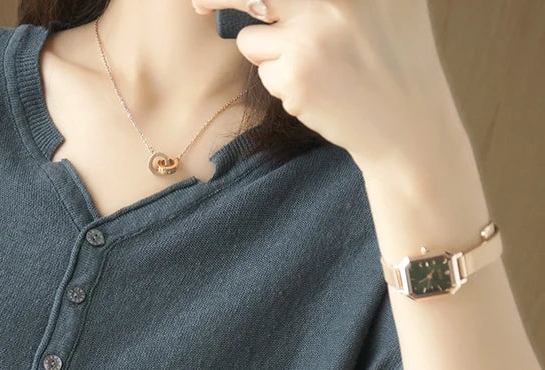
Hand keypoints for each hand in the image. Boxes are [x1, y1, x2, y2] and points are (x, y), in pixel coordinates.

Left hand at [192, 0, 463, 170]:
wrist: (406, 123)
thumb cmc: (389, 60)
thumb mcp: (382, 1)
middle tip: (197, 4)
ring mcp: (313, 31)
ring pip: (252, 37)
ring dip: (269, 55)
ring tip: (314, 68)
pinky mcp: (297, 71)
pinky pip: (263, 71)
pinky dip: (281, 84)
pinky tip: (316, 91)